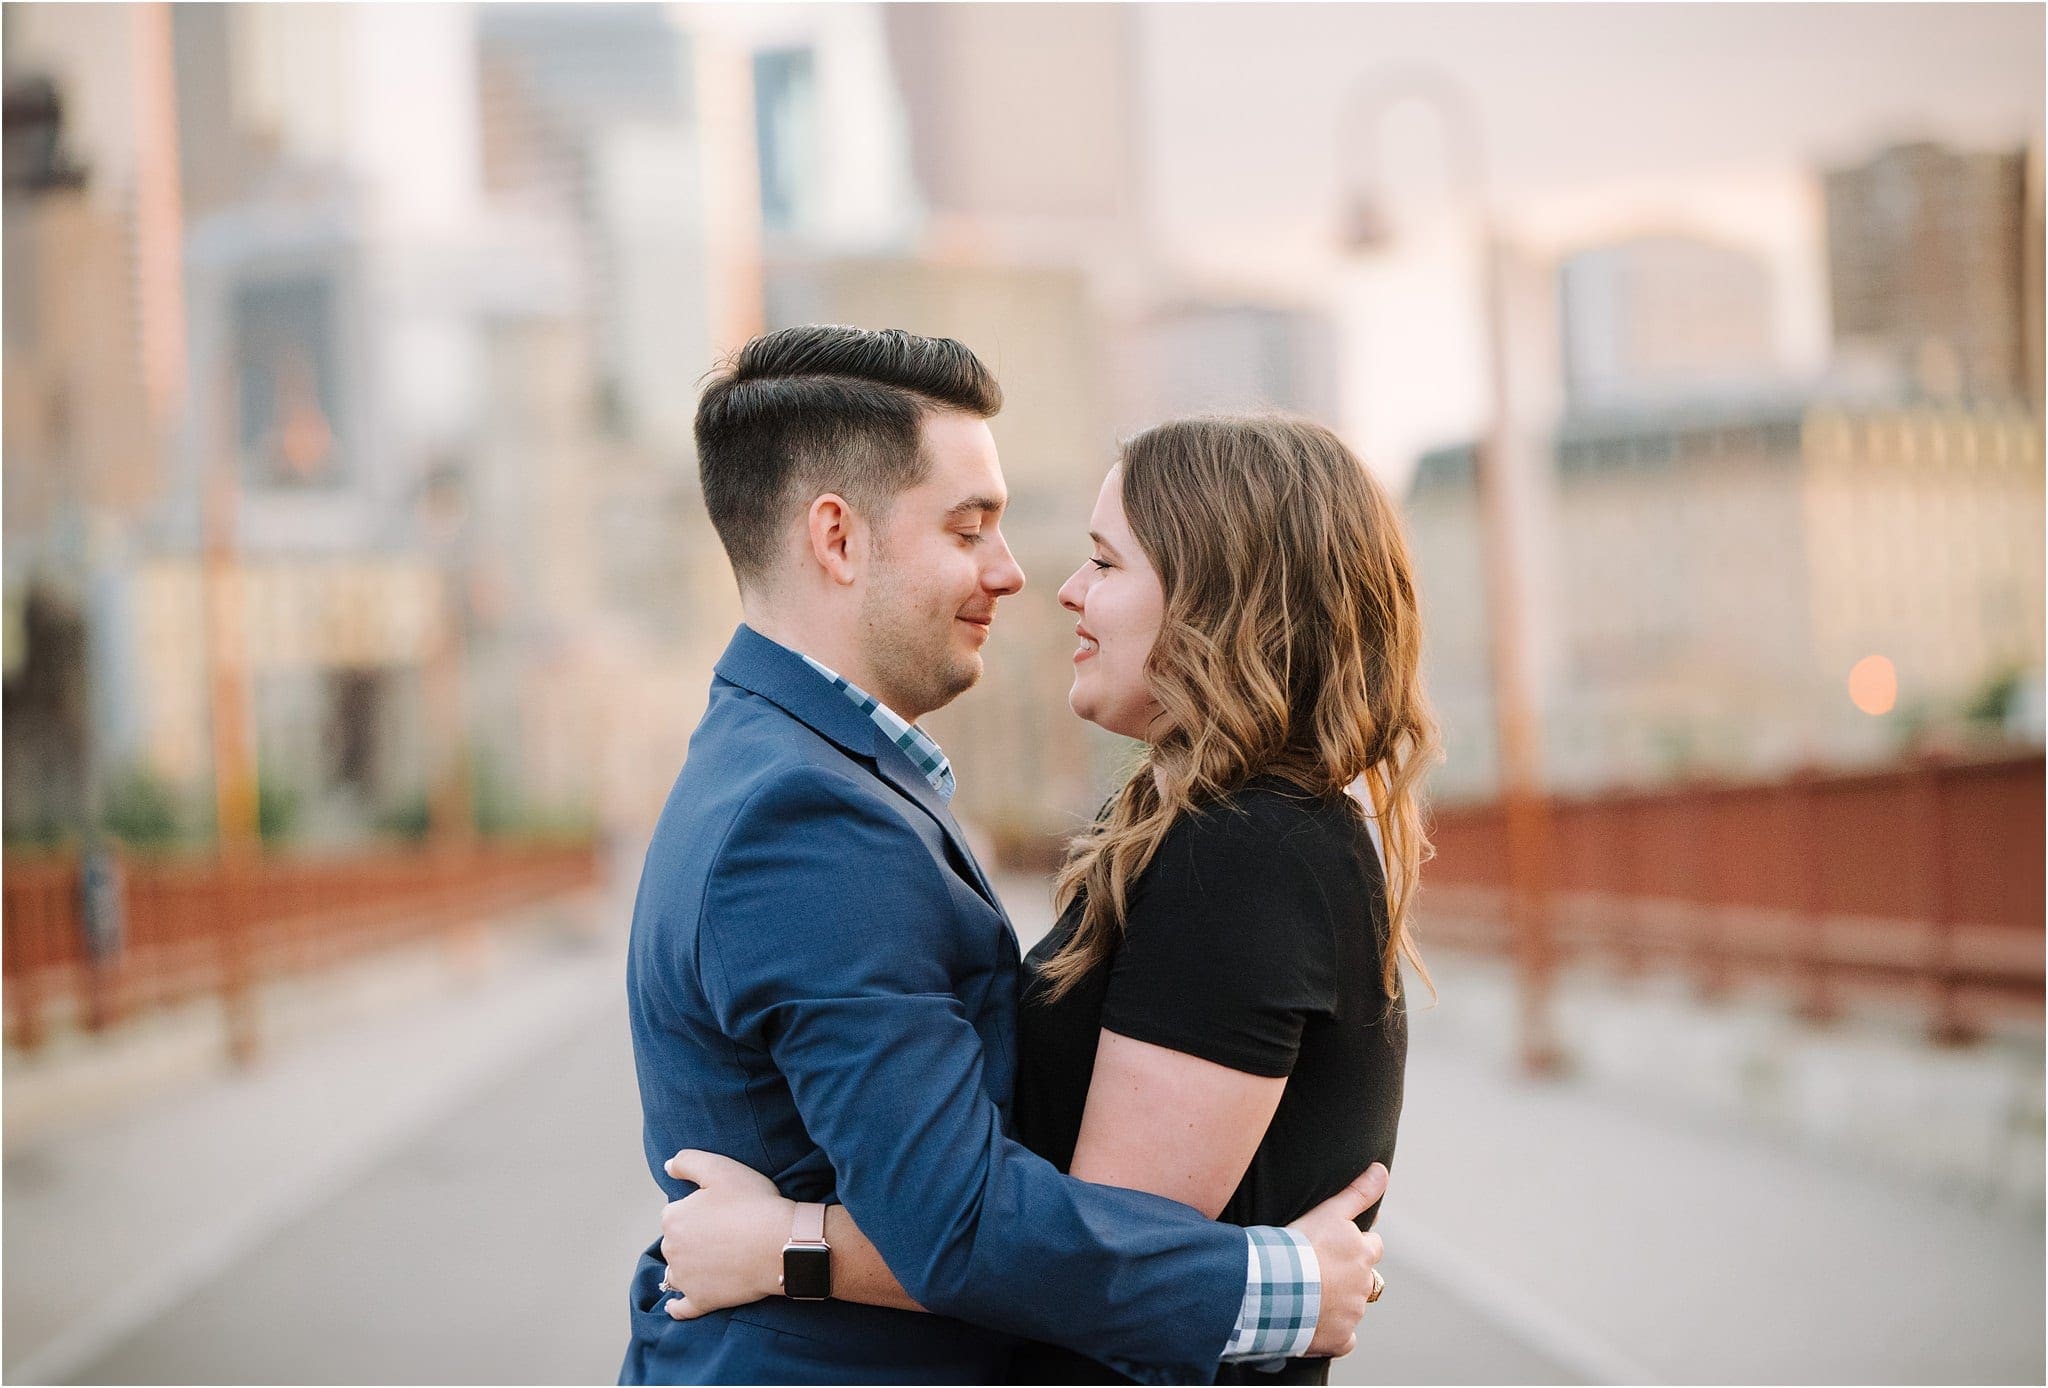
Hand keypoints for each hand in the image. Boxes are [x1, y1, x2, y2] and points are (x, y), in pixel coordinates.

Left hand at [659, 1149, 796, 1320]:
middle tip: (722, 1233)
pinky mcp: (701, 1301)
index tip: (719, 1210)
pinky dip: (677, 1307)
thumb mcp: (720, 1168)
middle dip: (690, 1238)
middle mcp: (672, 1250)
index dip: (697, 1209)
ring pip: (675, 1272)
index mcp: (673, 1218)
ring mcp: (686, 1278)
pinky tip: (675, 1306)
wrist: (780, 1243)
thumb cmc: (753, 1203)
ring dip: (684, 1268)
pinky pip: (682, 1308)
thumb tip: (667, 1166)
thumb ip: (687, 1161)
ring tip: (706, 1263)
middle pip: (674, 1242)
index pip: (674, 1212)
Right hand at [1287, 1162, 1387, 1357]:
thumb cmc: (1298, 1246)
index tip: (1334, 1247)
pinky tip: (1313, 1324)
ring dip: (1336, 1303)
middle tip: (1318, 1271)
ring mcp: (1353, 1314)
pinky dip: (1334, 1334)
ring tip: (1305, 1295)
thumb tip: (1381, 1169)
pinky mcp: (1340, 1339)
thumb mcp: (1329, 1211)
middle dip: (1348, 1276)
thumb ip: (1358, 1192)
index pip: (1372, 1247)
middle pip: (1364, 1279)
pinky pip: (1344, 1339)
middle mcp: (1364, 1284)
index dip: (1355, 1246)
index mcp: (1363, 1254)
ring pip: (1352, 1308)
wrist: (1274, 1287)